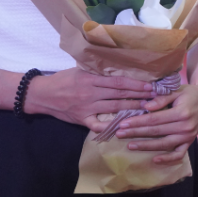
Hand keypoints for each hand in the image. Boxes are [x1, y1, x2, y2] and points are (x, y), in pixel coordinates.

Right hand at [23, 68, 151, 129]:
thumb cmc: (63, 80)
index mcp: (91, 79)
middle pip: (120, 94)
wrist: (41, 94)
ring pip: (114, 108)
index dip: (135, 84)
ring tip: (148, 108)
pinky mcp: (82, 119)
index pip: (118, 82)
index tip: (150, 86)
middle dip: (140, 95)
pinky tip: (124, 127)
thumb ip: (98, 73)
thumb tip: (122, 69)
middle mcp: (90, 93)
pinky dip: (110, 126)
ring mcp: (86, 107)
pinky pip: (98, 125)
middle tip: (156, 97)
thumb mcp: (80, 71)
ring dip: (132, 108)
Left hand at [114, 81, 197, 162]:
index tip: (123, 123)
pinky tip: (154, 160)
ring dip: (145, 146)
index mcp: (182, 112)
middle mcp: (185, 126)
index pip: (154, 119)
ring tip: (130, 146)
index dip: (137, 122)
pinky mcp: (189, 142)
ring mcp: (188, 136)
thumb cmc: (189, 93)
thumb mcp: (176, 90)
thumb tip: (145, 107)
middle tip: (120, 134)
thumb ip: (161, 98)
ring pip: (163, 144)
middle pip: (156, 132)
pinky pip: (178, 154)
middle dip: (136, 133)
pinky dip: (167, 159)